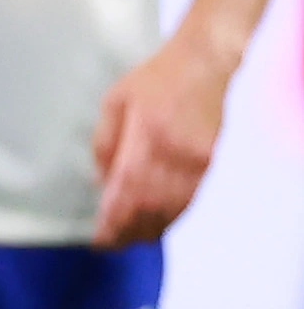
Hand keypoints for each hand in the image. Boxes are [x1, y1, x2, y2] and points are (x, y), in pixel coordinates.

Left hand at [92, 31, 237, 245]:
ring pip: (172, 207)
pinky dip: (172, 214)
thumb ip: (105, 145)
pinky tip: (157, 222)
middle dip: (129, 230)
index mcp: (146, 137)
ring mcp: (195, 159)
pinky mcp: (208, 161)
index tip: (100, 238)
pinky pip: (189, 197)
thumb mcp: (114, 104)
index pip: (127, 191)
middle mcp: (174, 153)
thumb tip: (100, 184)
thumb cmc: (153, 80)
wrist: (203, 64)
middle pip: (150, 206)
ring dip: (151, 227)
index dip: (114, 221)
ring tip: (131, 239)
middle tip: (111, 244)